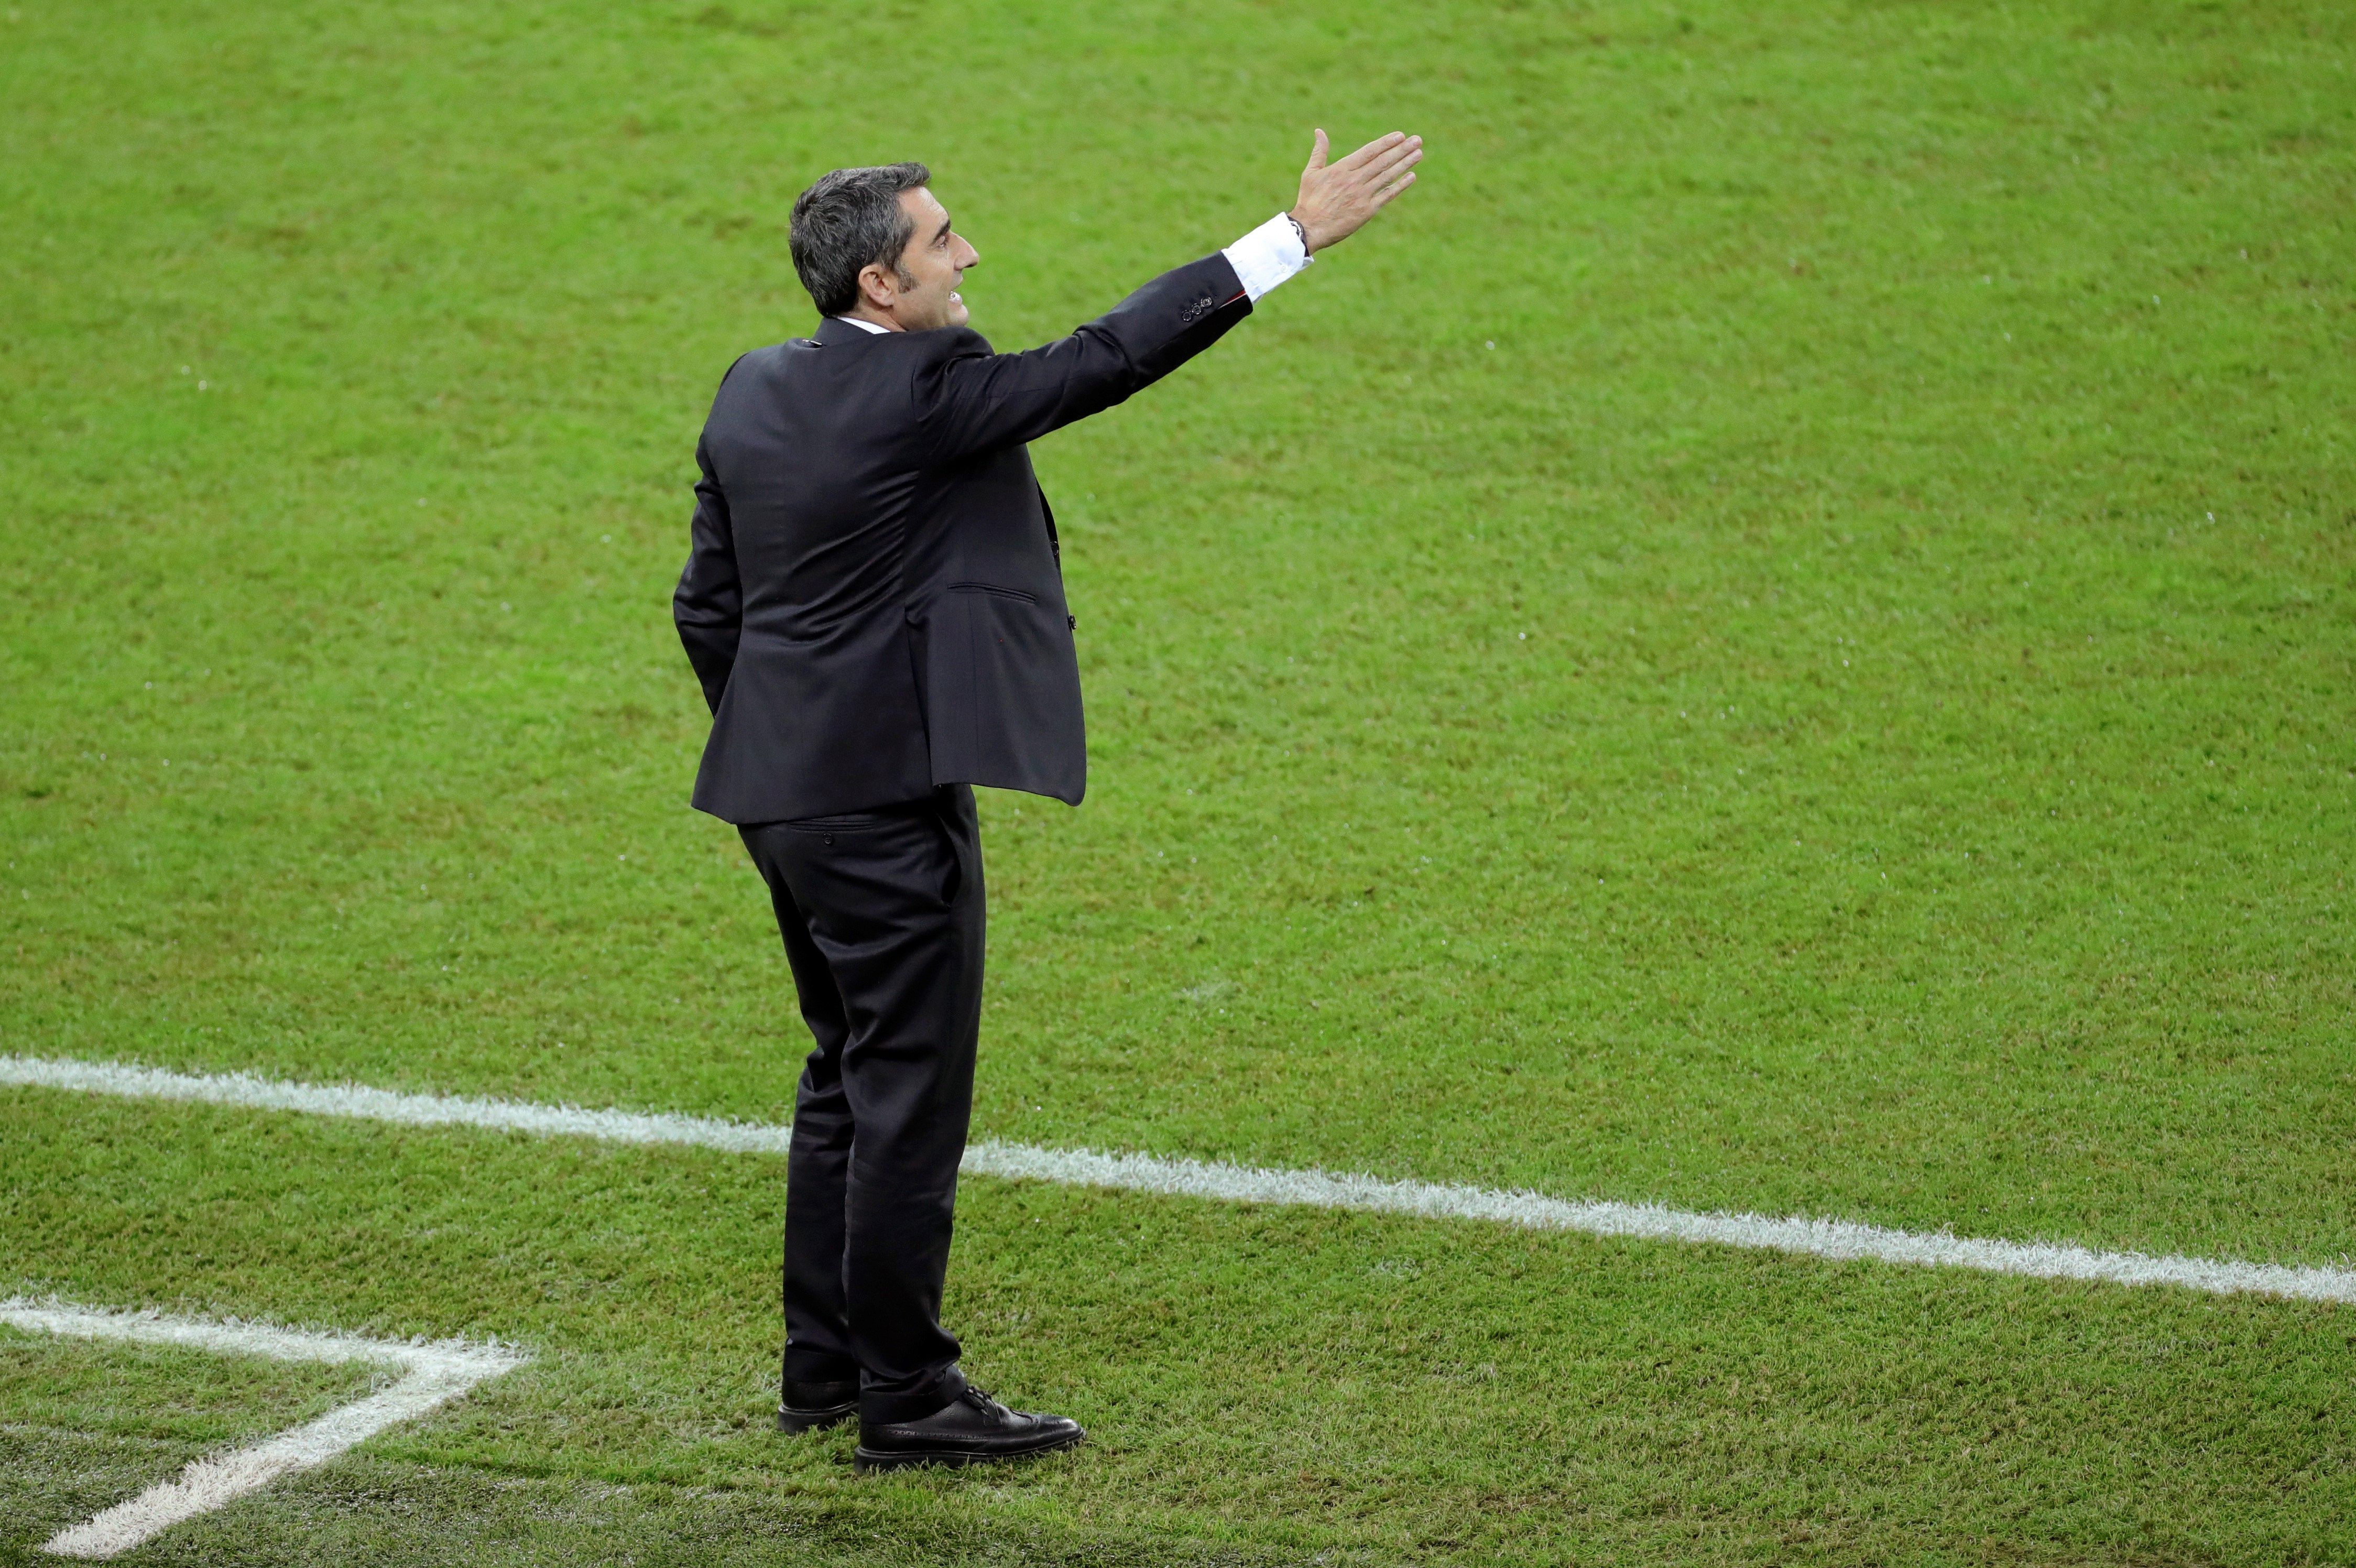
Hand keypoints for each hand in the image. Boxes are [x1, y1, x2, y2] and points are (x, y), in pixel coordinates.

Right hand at [1289, 129, 1422, 254]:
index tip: (1400, 136)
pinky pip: (1386, 195)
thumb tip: (1319, 132)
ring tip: (1418, 153)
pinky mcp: (1366, 211)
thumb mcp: (1311, 173)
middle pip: (1382, 161)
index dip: (1386, 143)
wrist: (1309, 229)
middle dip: (1401, 150)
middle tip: (1417, 140)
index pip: (1369, 151)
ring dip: (1405, 164)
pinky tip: (1411, 176)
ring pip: (1387, 176)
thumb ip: (1319, 151)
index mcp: (1342, 169)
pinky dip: (1400, 186)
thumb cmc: (1309, 200)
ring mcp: (1362, 195)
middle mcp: (1354, 180)